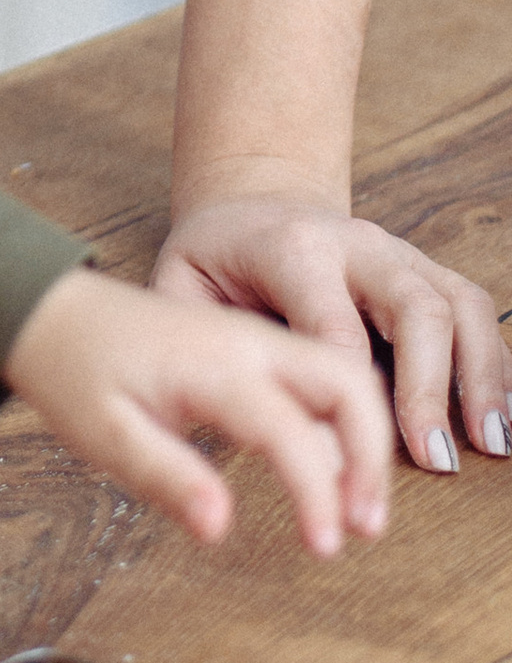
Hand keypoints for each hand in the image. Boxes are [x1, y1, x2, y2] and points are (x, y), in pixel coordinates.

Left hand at [2, 263, 389, 556]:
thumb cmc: (72, 371)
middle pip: (349, 384)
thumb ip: (166, 478)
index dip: (317, 494)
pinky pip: (324, 372)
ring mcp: (256, 337)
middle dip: (372, 458)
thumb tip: (219, 528)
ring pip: (347, 374)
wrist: (48, 309)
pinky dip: (346, 419)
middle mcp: (248, 342)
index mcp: (212, 365)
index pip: (290, 430)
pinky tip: (335, 470)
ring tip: (356, 509)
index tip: (324, 548)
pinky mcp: (256, 344)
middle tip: (364, 527)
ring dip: (366, 439)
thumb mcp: (104, 435)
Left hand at [155, 186, 509, 475]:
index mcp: (292, 249)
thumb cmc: (213, 260)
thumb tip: (271, 430)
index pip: (335, 326)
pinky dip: (495, 363)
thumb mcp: (182, 290)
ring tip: (490, 444)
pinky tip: (502, 418)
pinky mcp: (427, 268)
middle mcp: (357, 244)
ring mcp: (400, 253)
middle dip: (428, 387)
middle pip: (414, 308)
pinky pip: (475, 308)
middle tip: (433, 458)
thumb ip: (214, 350)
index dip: (349, 395)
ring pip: (458, 305)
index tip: (353, 456)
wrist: (251, 203)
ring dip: (480, 377)